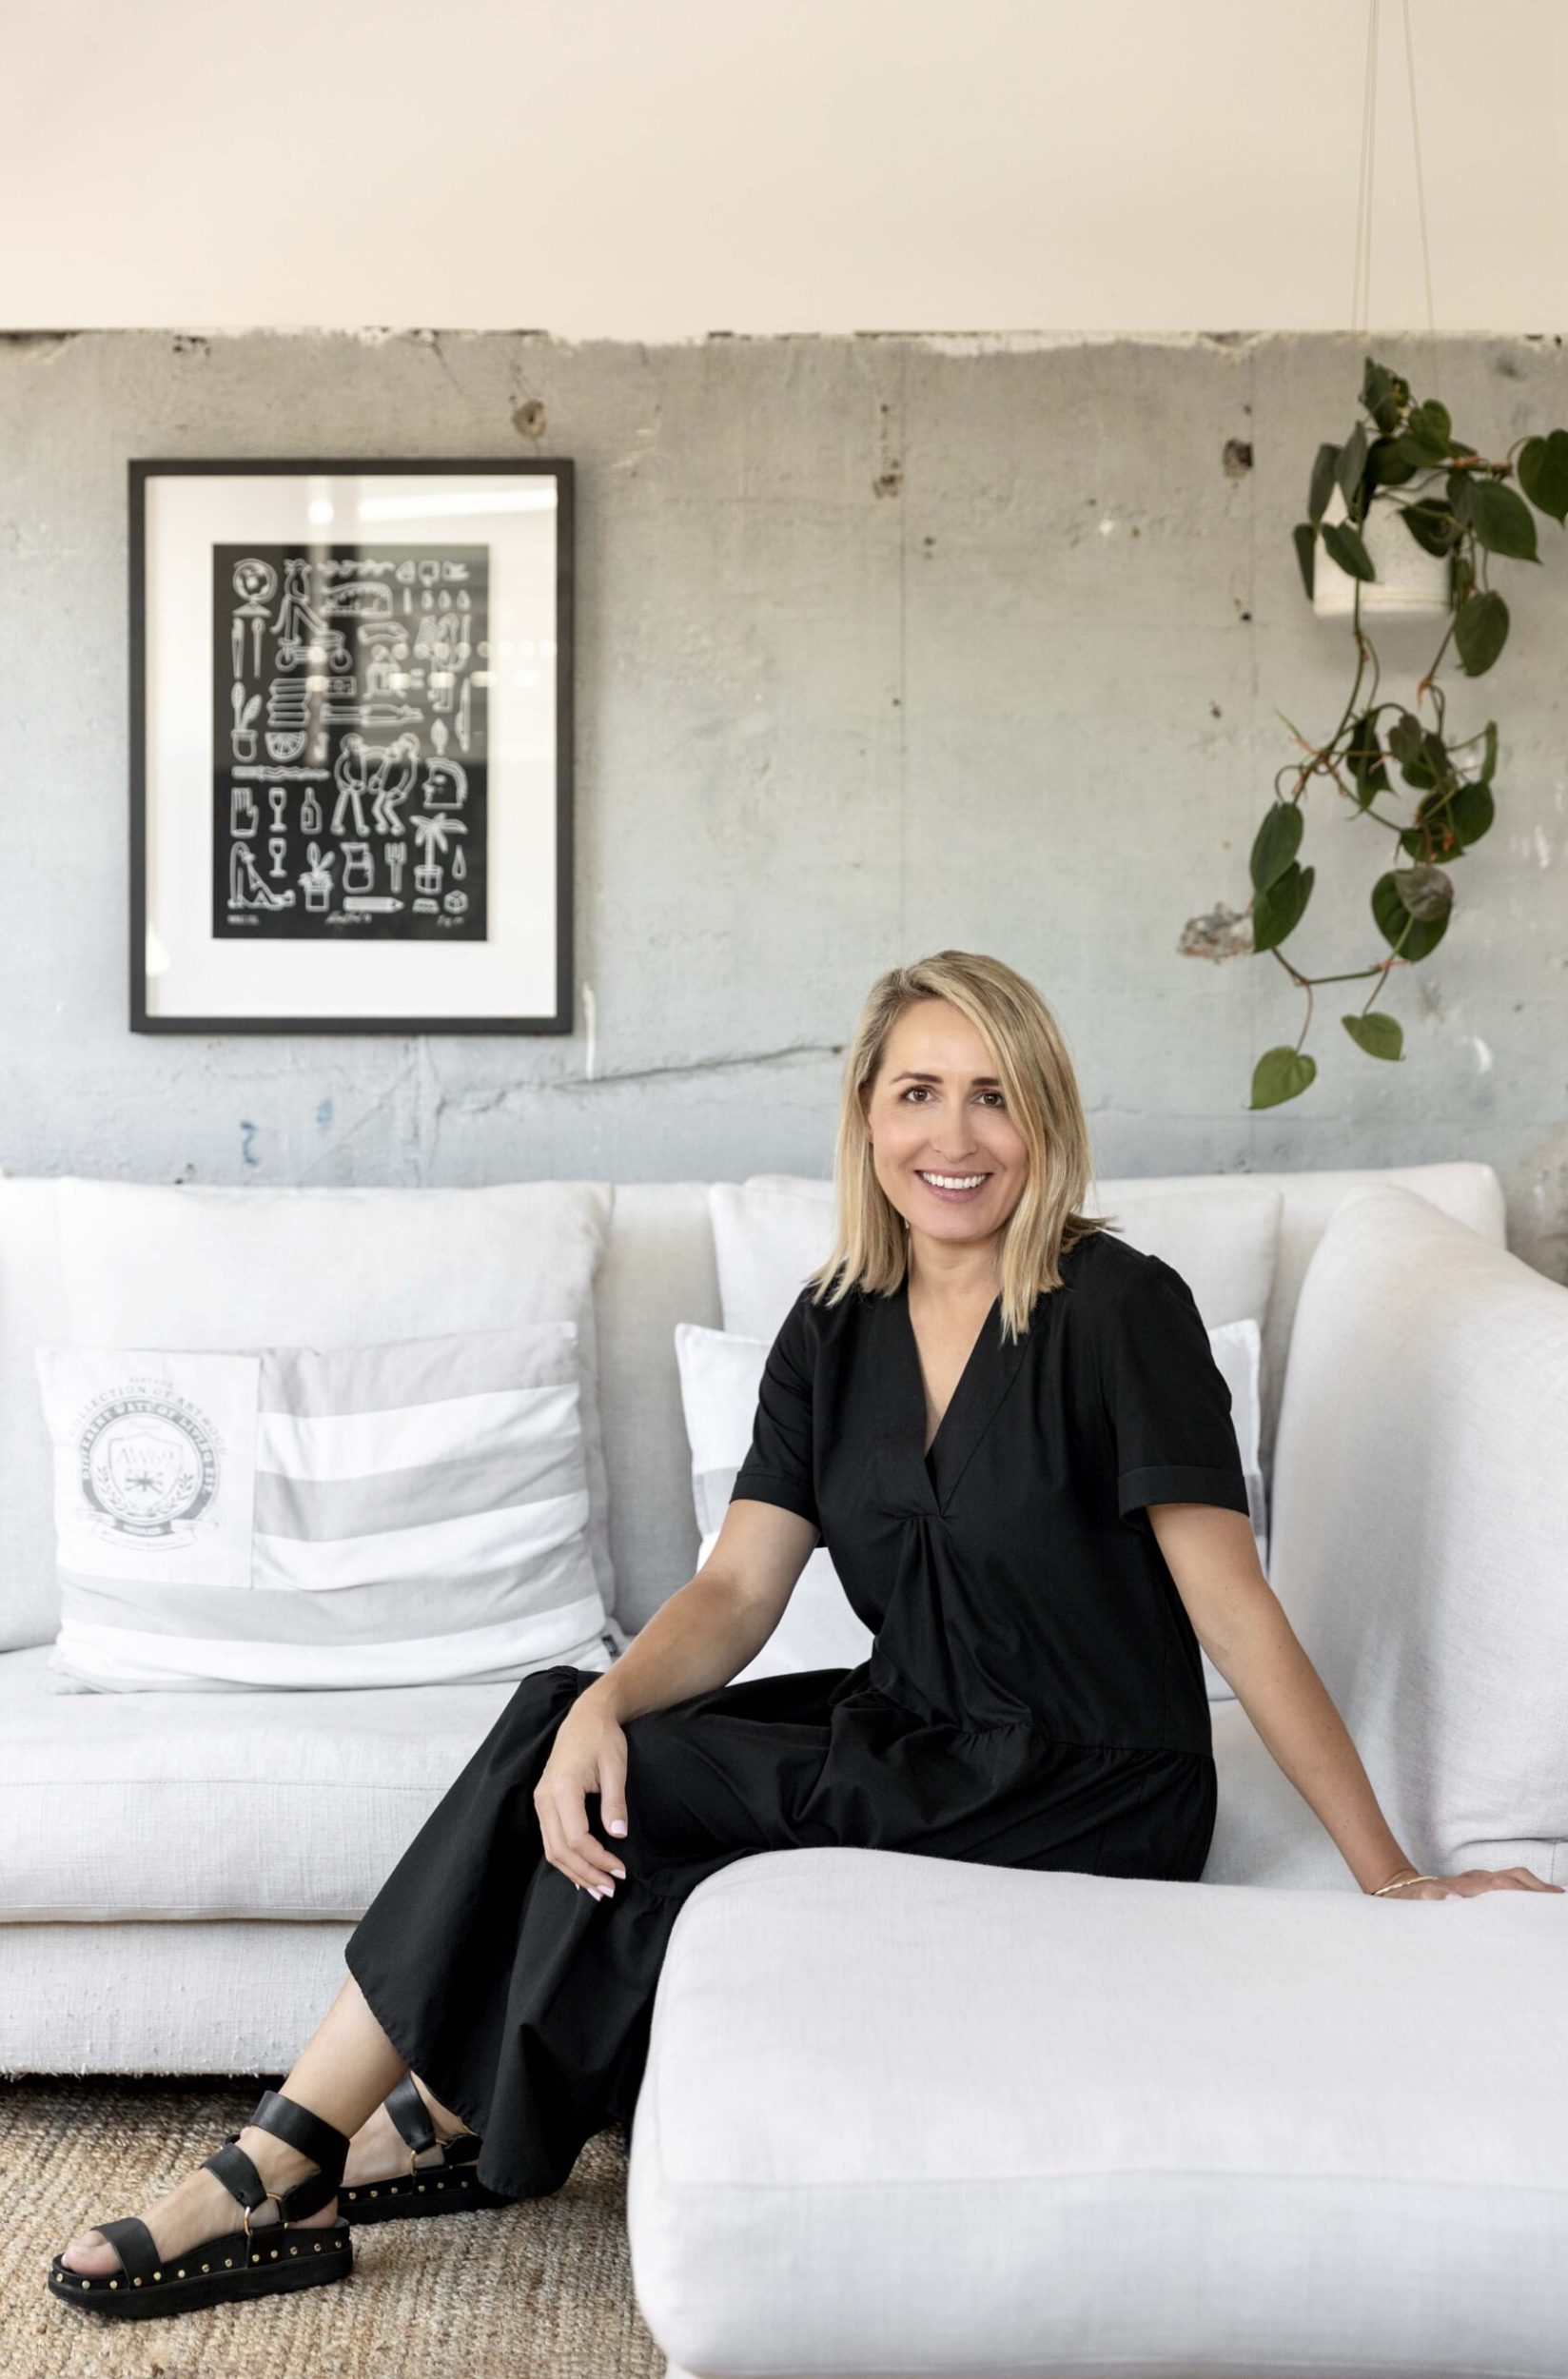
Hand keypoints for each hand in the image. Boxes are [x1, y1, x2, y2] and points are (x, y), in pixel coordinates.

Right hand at [533, 1692, 630, 1898]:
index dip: (598, 1860)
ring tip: (597, 1888)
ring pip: (551, 1849)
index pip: (577, 1838)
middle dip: (586, 1874)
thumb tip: (618, 1837)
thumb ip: (614, 1803)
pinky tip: (582, 1872)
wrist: (586, 1715)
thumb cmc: (603, 1738)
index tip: (621, 1871)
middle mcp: (545, 1798)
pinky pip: (551, 1839)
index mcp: (562, 1788)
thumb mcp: (615, 1768)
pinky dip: (565, 1859)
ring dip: (574, 1872)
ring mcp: (541, 1800)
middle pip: (560, 1850)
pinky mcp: (544, 1802)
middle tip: (610, 1890)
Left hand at [1378, 1865, 1562, 1899]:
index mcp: (1467, 1886)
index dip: (1526, 1894)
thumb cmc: (1409, 1899)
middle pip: (1516, 1879)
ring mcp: (1478, 1879)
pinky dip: (1526, 1888)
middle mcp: (1477, 1879)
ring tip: (1556, 1901)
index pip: (1504, 1887)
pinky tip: (1535, 1900)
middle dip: (1540, 1891)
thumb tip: (1454, 1899)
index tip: (1547, 1901)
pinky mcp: (1477, 1883)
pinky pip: (1508, 1882)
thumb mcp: (1416, 1901)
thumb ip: (1433, 1899)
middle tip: (1560, 1904)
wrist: (1397, 1886)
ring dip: (1535, 1888)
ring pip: (1514, 1878)